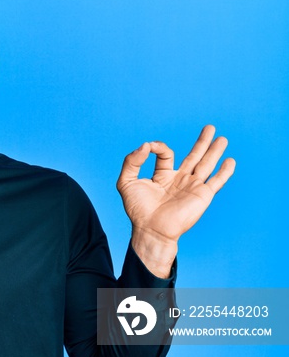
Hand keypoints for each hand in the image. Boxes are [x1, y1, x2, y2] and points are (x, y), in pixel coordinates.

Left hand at [116, 125, 235, 277]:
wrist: (152, 229)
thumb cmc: (138, 209)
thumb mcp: (126, 182)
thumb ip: (131, 161)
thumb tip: (145, 145)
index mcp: (162, 176)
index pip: (166, 154)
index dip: (158, 147)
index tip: (149, 148)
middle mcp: (179, 180)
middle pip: (194, 156)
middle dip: (202, 142)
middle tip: (210, 127)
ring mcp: (192, 187)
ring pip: (206, 164)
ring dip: (215, 151)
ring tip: (222, 138)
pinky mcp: (202, 195)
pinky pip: (216, 181)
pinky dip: (225, 171)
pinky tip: (231, 161)